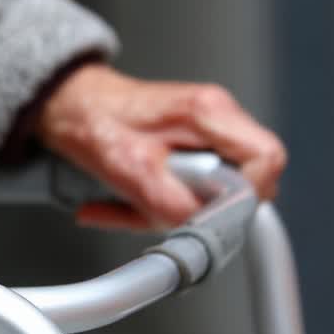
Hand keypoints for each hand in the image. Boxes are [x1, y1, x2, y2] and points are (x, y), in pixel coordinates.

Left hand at [35, 63, 286, 229]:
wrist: (67, 106)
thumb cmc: (89, 121)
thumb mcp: (125, 167)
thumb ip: (169, 200)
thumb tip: (200, 227)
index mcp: (208, 111)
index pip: (267, 157)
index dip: (248, 195)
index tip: (213, 213)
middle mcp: (216, 116)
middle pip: (249, 179)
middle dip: (209, 207)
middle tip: (166, 209)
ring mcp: (207, 131)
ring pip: (221, 190)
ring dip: (179, 210)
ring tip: (138, 202)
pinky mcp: (193, 147)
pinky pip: (198, 187)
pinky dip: (165, 204)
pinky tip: (134, 202)